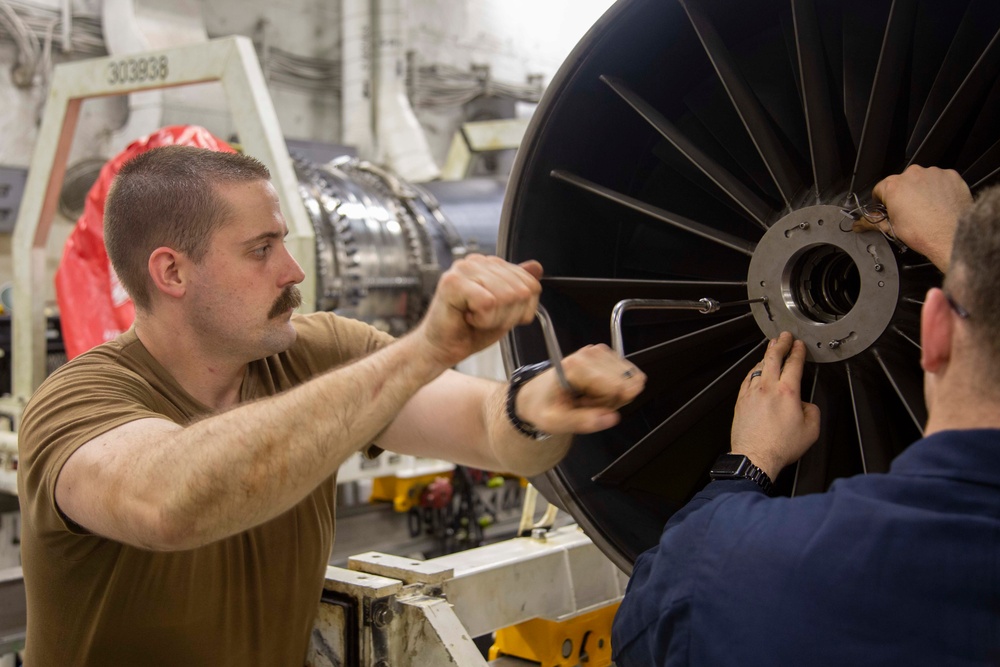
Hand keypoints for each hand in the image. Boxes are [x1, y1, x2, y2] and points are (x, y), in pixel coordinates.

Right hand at [417, 254, 542, 368]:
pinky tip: (467, 318)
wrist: (441, 349)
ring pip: (506, 297)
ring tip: (475, 319)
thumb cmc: (469, 331)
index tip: (499, 315)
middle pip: (521, 292)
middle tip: (484, 320)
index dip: (522, 310)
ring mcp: (464, 269)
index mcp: (491, 265)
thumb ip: (520, 288)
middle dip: (507, 316)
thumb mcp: (505, 311)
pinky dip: (482, 320)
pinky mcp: (453, 282)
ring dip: (493, 319)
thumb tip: (537, 267)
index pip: (531, 284)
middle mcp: (478, 261)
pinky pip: (488, 303)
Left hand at [515, 344, 645, 434]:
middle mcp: (590, 354)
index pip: (616, 389)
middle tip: (586, 402)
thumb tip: (611, 418)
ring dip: (613, 394)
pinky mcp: (605, 353)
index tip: (584, 405)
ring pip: (630, 379)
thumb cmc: (544, 407)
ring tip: (588, 397)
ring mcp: (599, 351)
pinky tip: (595, 390)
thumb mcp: (555, 422)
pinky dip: (615, 387)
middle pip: (626, 384)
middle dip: (611, 399)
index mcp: (576, 367)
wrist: (537, 394)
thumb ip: (582, 422)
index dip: (605, 404)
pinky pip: (628, 375)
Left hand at [731, 332, 819, 479]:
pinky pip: (748, 378)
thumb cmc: (779, 446)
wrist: (755, 456)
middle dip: (780, 343)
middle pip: (773, 357)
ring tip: (771, 349)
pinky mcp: (741, 400)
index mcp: (787, 392)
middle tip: (783, 336)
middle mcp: (767, 388)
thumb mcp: (811, 430)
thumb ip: (812, 411)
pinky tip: (756, 369)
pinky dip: (754, 370)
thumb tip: (805, 405)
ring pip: (759, 366)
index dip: (798, 351)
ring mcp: (752, 392)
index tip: (799, 345)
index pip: (794, 363)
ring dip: (766, 355)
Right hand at [861, 165, 971, 271]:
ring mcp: (933, 173)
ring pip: (921, 180)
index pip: (880, 189)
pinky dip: (939, 189)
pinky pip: (940, 180)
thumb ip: (872, 222)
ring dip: (922, 191)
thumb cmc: (924, 233)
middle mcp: (912, 175)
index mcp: (893, 186)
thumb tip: (858, 224)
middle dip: (904, 195)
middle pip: (902, 182)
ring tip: (927, 209)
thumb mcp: (892, 228)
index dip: (883, 201)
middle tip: (910, 212)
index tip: (889, 209)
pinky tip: (939, 204)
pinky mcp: (950, 176)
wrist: (953, 236)